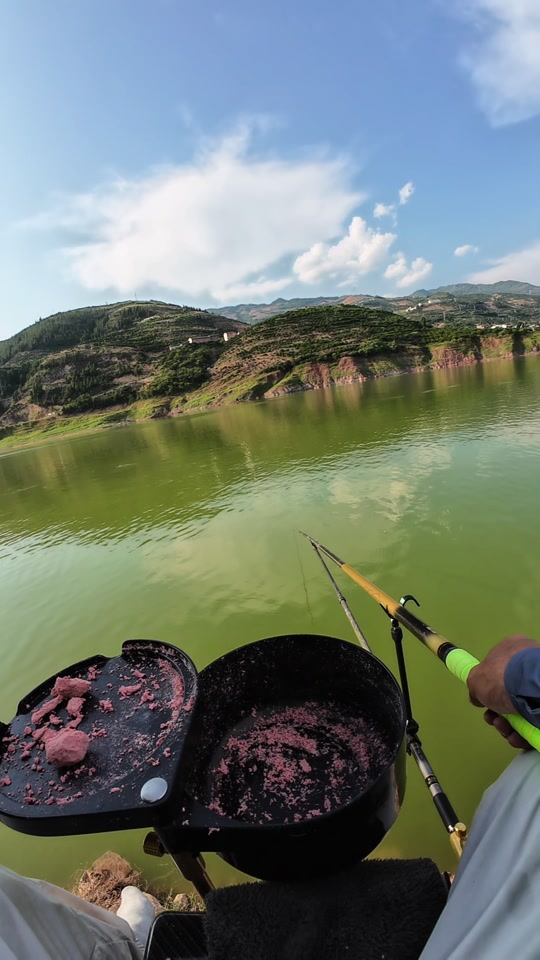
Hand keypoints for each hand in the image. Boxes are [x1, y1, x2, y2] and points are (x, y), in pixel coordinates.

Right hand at [467, 635, 539, 749]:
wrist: (530, 687)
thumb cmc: (500, 677)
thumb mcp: (476, 679)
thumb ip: (475, 687)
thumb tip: (478, 697)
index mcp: (512, 650)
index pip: (498, 668)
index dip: (489, 688)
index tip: (484, 702)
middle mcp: (527, 666)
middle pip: (508, 694)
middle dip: (498, 712)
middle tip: (493, 719)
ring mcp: (538, 686)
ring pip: (520, 711)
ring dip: (507, 725)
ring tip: (504, 728)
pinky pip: (532, 721)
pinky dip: (522, 732)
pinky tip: (516, 735)